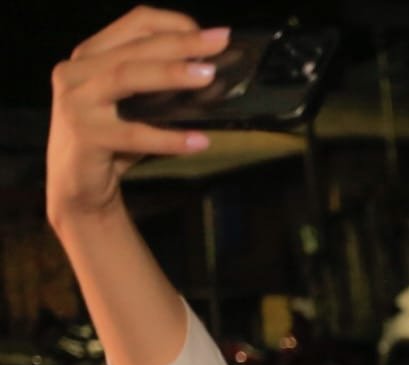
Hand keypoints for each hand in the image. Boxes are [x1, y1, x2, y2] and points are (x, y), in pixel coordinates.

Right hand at [47, 8, 226, 221]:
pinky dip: (168, 138)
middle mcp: (76, 71)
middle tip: (220, 43)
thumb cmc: (113, 140)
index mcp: (90, 55)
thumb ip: (159, 85)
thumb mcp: (134, 104)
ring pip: (126, 77)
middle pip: (134, 48)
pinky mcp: (84, 135)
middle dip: (181, 44)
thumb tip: (212, 74)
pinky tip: (199, 141)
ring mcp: (76, 102)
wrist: (78, 185)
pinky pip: (133, 134)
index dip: (173, 24)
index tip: (209, 35)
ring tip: (208, 77)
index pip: (134, 23)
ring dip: (171, 75)